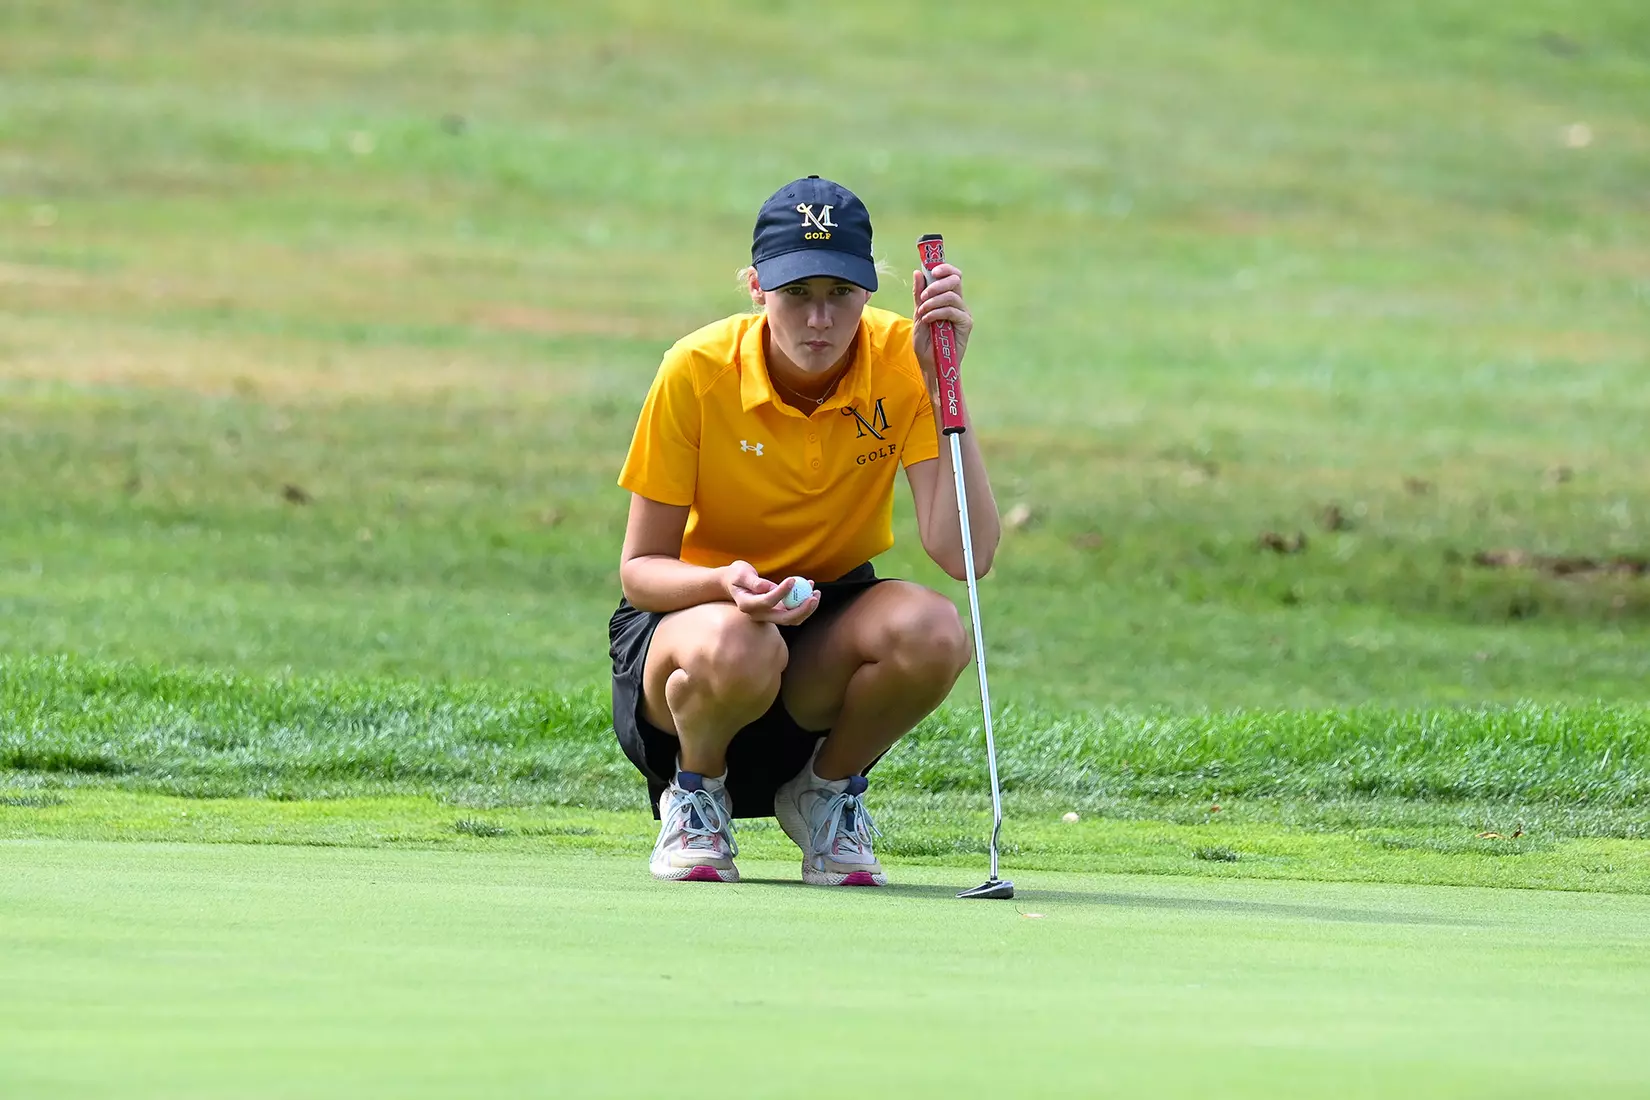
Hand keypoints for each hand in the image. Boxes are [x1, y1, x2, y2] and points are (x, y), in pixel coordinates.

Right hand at [722, 561, 817, 624]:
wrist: (735, 584)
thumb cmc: (737, 575)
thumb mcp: (740, 573)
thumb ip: (752, 581)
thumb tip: (766, 587)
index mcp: (748, 605)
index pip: (767, 602)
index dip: (781, 592)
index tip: (793, 580)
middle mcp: (759, 615)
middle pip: (784, 618)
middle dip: (802, 609)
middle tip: (814, 595)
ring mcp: (769, 616)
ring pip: (792, 619)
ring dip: (807, 608)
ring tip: (816, 592)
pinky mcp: (777, 613)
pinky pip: (793, 613)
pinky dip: (804, 604)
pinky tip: (812, 590)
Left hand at [911, 262, 971, 395]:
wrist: (930, 366)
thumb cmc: (926, 343)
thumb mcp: (918, 315)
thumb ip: (919, 295)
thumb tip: (918, 272)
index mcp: (948, 299)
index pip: (952, 275)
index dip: (944, 268)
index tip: (932, 270)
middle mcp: (958, 304)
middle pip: (955, 280)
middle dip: (937, 283)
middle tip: (923, 296)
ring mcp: (963, 314)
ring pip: (952, 295)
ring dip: (933, 301)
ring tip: (922, 312)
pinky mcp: (966, 325)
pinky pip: (953, 311)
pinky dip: (937, 312)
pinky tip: (928, 320)